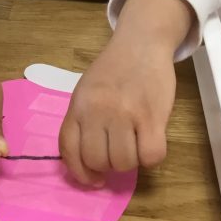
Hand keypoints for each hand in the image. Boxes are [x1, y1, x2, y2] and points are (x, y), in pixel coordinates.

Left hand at [59, 0, 191, 186]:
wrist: (141, 41)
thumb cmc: (115, 68)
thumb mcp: (87, 90)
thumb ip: (84, 120)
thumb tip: (87, 163)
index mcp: (78, 104)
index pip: (69, 150)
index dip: (80, 173)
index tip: (93, 179)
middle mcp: (97, 110)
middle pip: (97, 161)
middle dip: (109, 165)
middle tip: (119, 151)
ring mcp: (124, 113)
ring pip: (124, 163)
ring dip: (131, 160)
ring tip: (136, 141)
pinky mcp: (152, 115)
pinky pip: (151, 156)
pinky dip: (152, 156)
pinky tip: (151, 140)